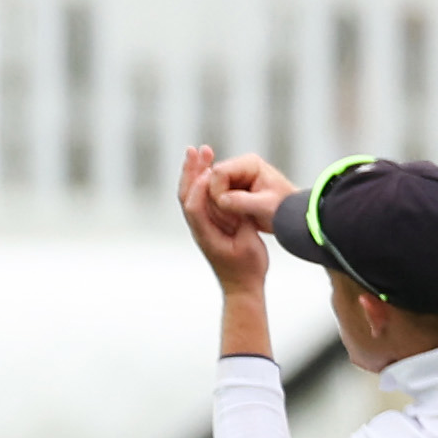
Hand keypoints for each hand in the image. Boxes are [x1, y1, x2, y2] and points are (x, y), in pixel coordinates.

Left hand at [180, 145, 274, 292]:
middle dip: (191, 171)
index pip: (193, 207)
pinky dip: (203, 182)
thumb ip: (244, 224)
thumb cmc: (248, 269)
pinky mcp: (209, 224)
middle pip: (187, 195)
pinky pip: (201, 199)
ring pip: (191, 195)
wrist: (242, 287)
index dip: (197, 187)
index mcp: (206, 235)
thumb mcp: (251, 246)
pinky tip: (210, 169)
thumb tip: (239, 202)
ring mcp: (202, 226)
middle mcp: (199, 228)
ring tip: (201, 152)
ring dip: (195, 172)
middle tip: (196, 150)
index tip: (208, 169)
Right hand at [207, 151, 299, 231]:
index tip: (227, 208)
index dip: (217, 191)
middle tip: (231, 216)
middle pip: (211, 180)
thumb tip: (221, 200)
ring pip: (210, 190)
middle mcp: (239, 167)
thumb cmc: (285, 208)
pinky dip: (218, 209)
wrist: (293, 216)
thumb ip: (242, 201)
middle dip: (215, 199)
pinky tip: (231, 219)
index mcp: (249, 163)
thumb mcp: (266, 206)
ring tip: (234, 218)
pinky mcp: (231, 189)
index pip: (219, 172)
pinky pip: (214, 198)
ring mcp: (235, 178)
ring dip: (217, 206)